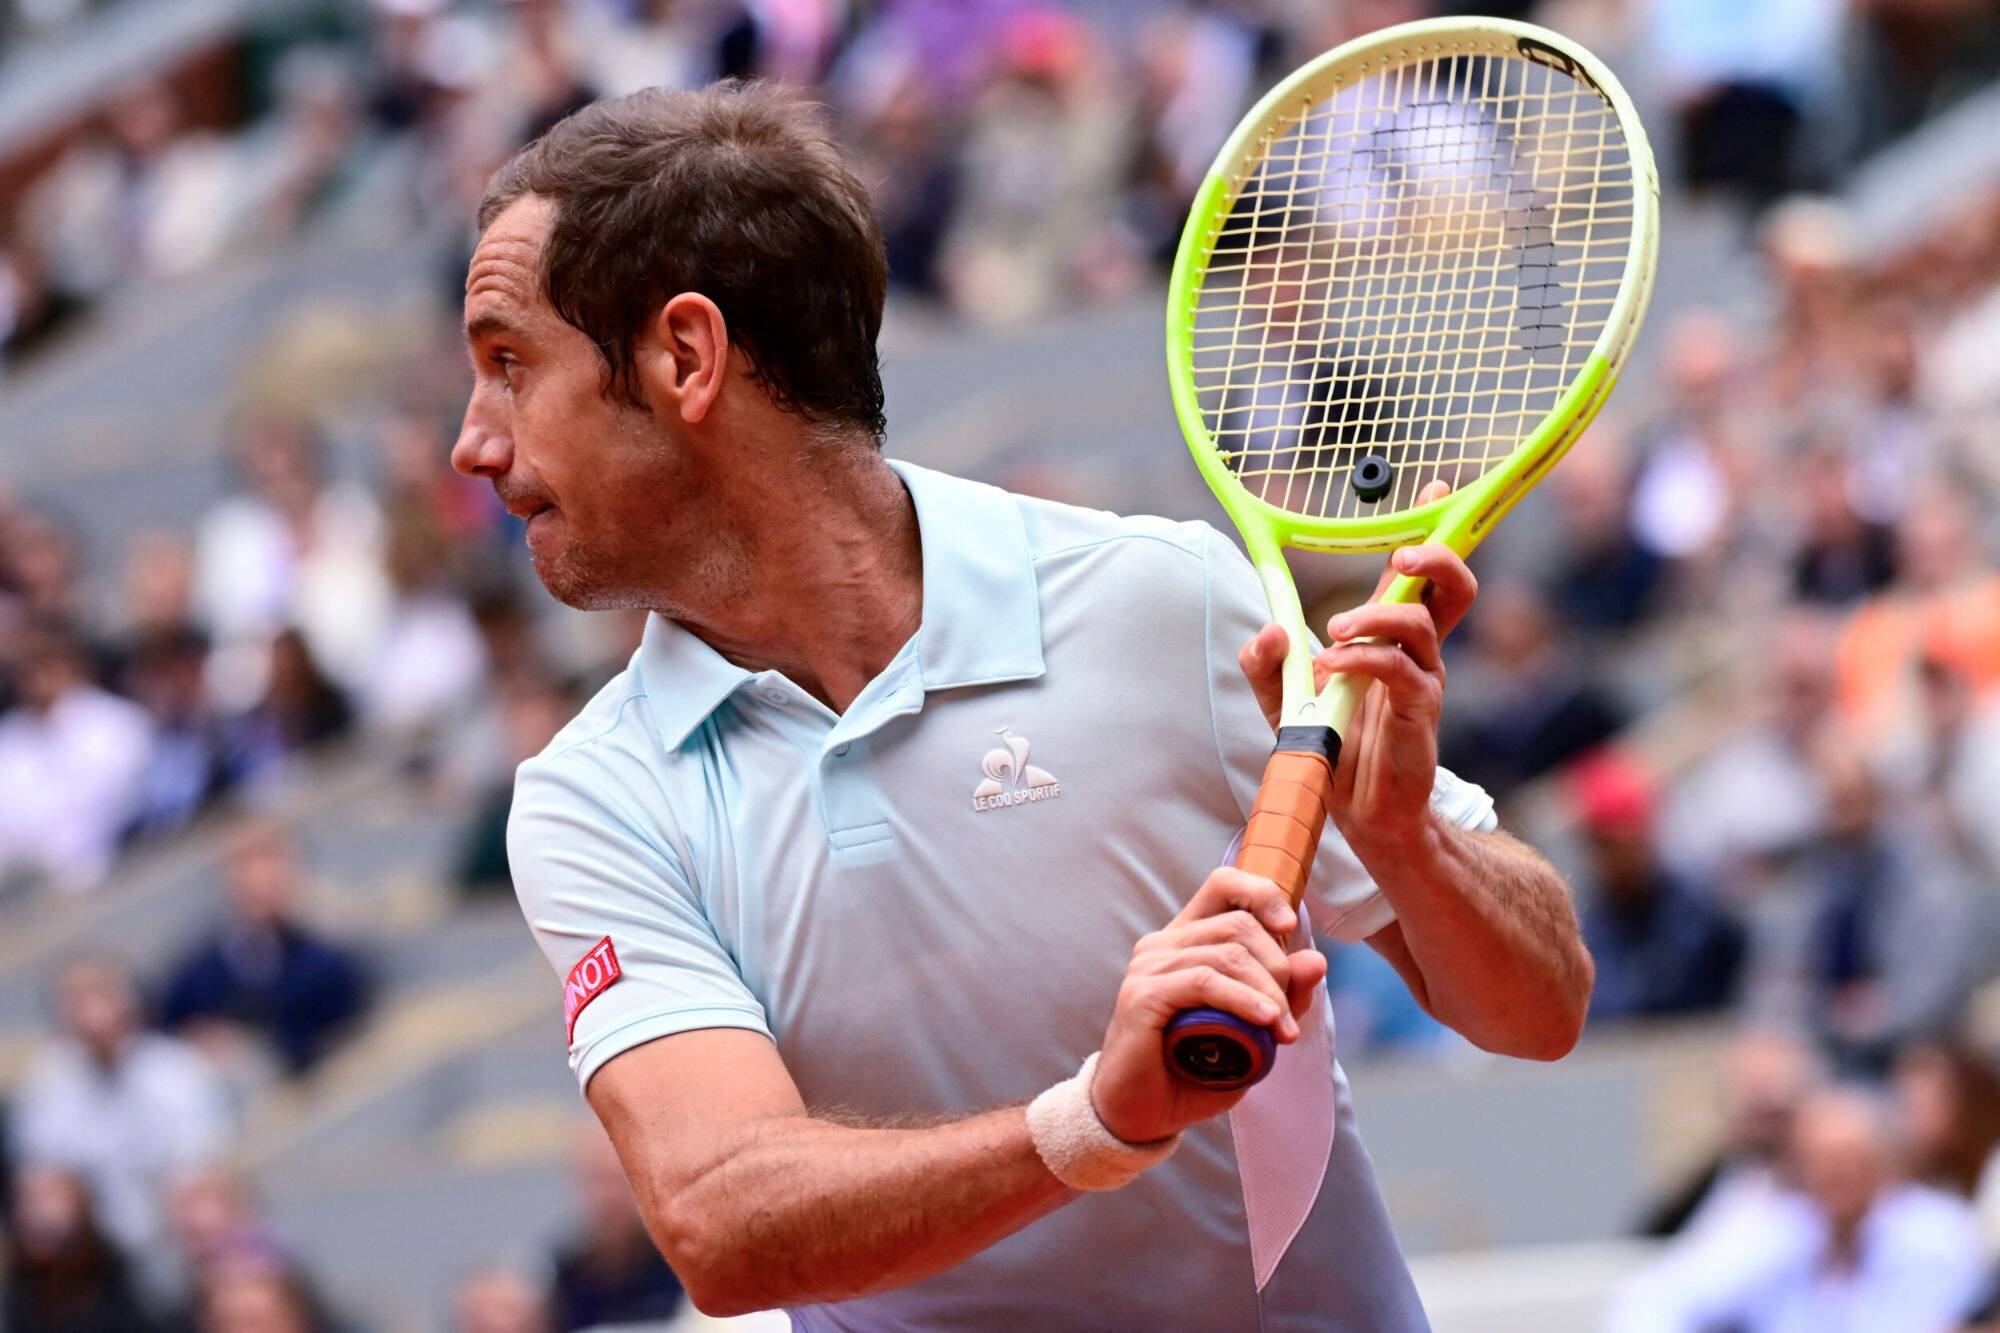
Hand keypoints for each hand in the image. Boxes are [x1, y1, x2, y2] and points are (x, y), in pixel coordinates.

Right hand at [1091, 868, 1326, 1144]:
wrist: (1140, 1115)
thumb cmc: (1193, 1071)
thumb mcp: (1252, 1033)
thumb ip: (1283, 997)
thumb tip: (1318, 960)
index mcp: (1186, 940)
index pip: (1223, 885)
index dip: (1261, 893)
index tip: (1290, 927)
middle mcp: (1163, 944)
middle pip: (1238, 924)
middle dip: (1279, 967)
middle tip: (1289, 1017)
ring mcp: (1149, 967)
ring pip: (1227, 954)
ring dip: (1268, 993)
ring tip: (1283, 1031)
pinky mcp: (1142, 995)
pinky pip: (1205, 982)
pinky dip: (1244, 1000)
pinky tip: (1267, 1021)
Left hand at [1236, 482, 1478, 848]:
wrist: (1360, 816)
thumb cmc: (1335, 752)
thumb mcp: (1286, 703)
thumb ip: (1268, 663)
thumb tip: (1270, 629)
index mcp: (1392, 641)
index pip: (1417, 578)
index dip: (1430, 534)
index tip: (1433, 491)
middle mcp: (1416, 654)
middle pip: (1452, 589)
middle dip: (1435, 559)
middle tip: (1401, 553)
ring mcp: (1423, 683)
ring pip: (1421, 626)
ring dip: (1376, 615)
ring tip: (1334, 629)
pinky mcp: (1419, 716)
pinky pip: (1401, 673)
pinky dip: (1364, 661)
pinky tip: (1331, 668)